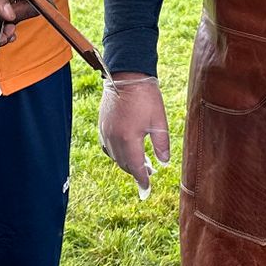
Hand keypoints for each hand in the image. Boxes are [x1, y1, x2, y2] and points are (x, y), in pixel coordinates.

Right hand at [99, 73, 169, 197]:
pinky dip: (116, 153)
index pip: (135, 167)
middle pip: (124, 163)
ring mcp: (105, 131)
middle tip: (149, 175)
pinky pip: (107, 146)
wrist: (127, 74)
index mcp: (129, 139)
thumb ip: (161, 144)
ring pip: (115, 156)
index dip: (142, 180)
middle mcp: (113, 138)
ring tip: (140, 164)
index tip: (146, 191)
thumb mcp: (159, 120)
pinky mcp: (102, 124)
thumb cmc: (146, 96)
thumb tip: (164, 163)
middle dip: (136, 172)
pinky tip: (124, 151)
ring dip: (126, 163)